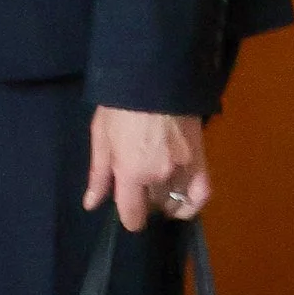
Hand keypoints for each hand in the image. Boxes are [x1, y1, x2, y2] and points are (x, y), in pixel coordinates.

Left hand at [87, 106, 207, 232]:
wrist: (153, 78)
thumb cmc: (119, 105)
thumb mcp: (101, 136)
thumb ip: (99, 174)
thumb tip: (91, 204)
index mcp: (131, 171)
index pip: (133, 215)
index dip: (129, 217)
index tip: (126, 208)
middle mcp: (160, 176)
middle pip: (154, 207)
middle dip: (144, 201)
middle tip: (137, 186)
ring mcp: (184, 169)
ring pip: (176, 202)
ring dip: (166, 201)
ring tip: (156, 189)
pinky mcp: (201, 159)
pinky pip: (202, 194)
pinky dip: (193, 203)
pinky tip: (183, 199)